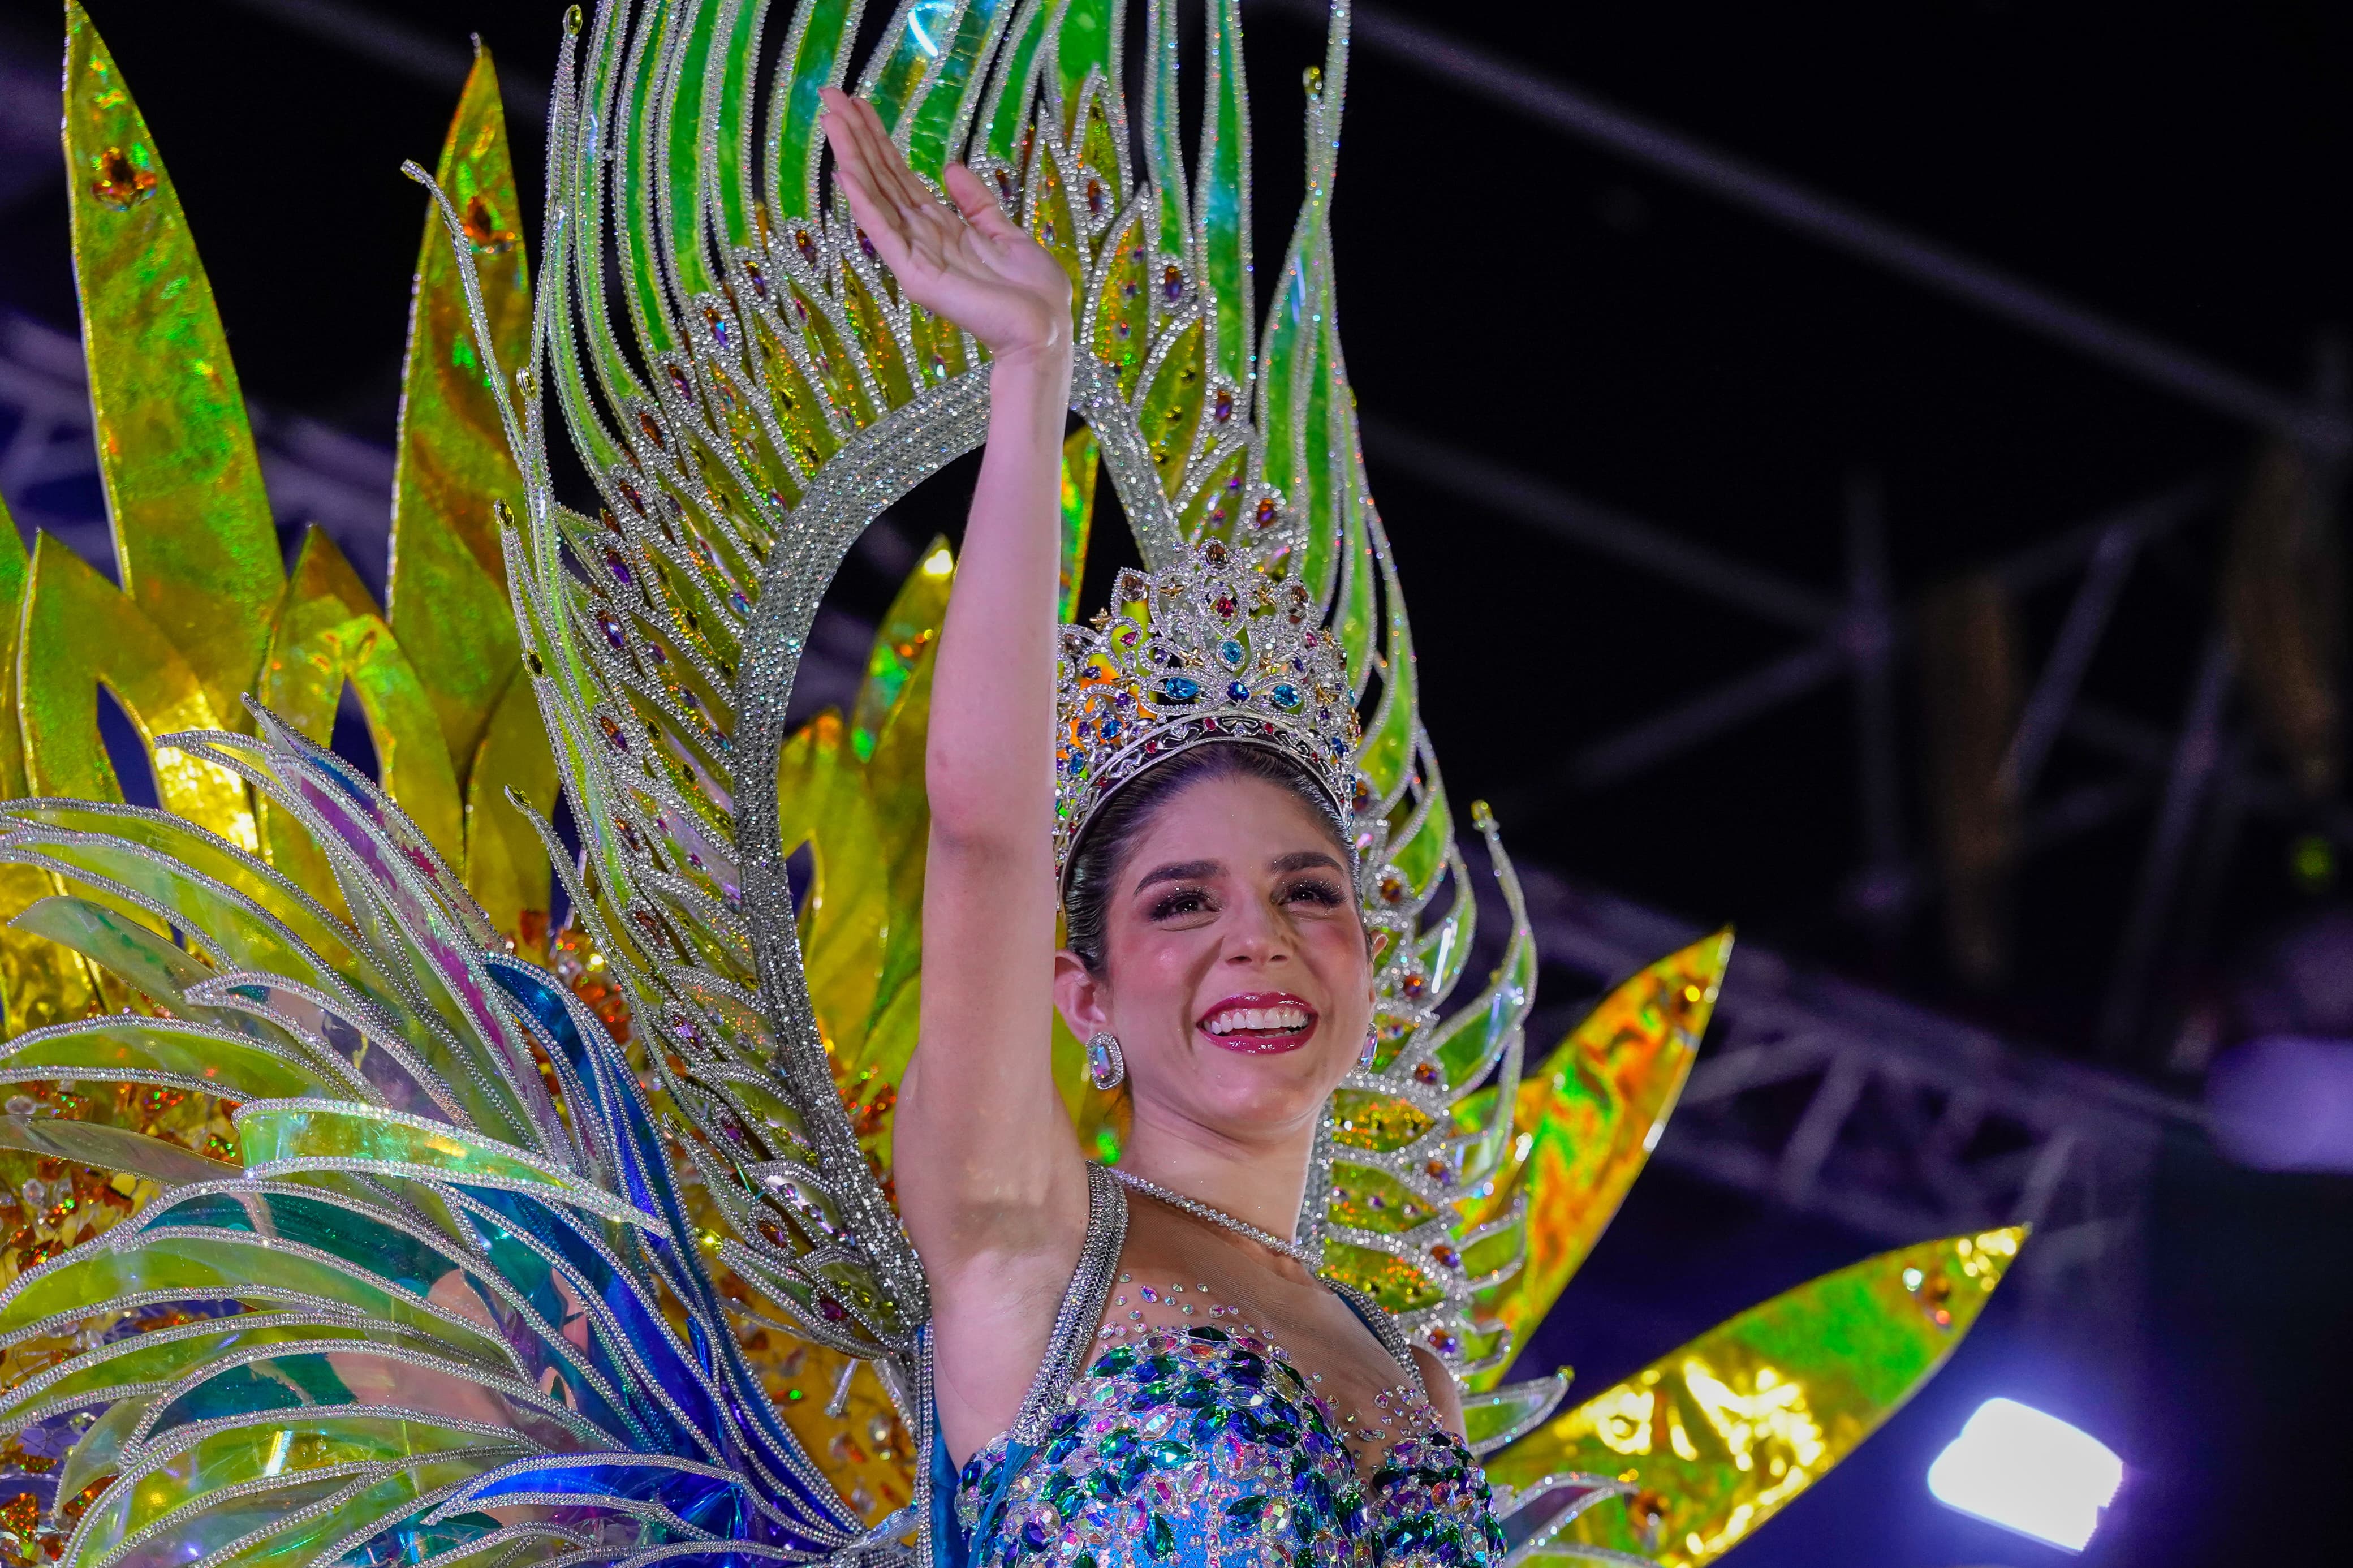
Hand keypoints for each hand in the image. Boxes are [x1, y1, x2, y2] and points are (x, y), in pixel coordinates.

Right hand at [819, 89, 1072, 369]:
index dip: (879, 140)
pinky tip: (847, 176)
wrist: (1045, 331)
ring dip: (854, 159)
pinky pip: (887, 237)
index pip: (900, 177)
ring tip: (832, 120)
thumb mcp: (1006, 233)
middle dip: (857, 137)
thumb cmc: (1032, 293)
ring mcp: (916, 258)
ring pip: (878, 199)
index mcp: (941, 228)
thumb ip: (977, 203)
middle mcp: (922, 240)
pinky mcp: (918, 278)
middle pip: (883, 179)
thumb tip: (950, 168)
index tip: (858, 104)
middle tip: (830, 94)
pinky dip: (867, 206)